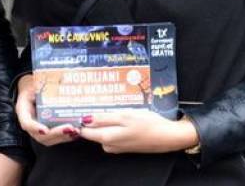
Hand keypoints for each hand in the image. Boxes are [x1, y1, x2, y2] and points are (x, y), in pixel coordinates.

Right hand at [14, 74, 79, 146]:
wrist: (32, 88)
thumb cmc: (33, 84)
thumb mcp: (34, 82)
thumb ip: (41, 85)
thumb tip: (55, 82)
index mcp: (23, 110)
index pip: (26, 123)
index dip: (35, 127)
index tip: (45, 130)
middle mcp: (29, 122)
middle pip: (39, 136)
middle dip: (55, 134)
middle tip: (69, 128)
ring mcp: (37, 129)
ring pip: (48, 140)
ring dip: (62, 137)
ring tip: (75, 130)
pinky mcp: (46, 130)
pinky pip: (54, 138)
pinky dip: (65, 137)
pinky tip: (76, 132)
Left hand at [78, 110, 198, 153]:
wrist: (167, 137)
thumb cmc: (148, 125)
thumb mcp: (124, 117)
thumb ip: (103, 119)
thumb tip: (85, 119)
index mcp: (106, 138)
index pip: (84, 130)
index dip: (80, 118)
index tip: (78, 104)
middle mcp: (109, 144)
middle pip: (93, 130)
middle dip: (92, 115)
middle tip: (93, 98)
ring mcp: (117, 145)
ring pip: (103, 130)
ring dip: (104, 117)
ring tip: (108, 102)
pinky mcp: (124, 144)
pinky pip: (112, 131)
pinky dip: (113, 122)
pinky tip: (120, 112)